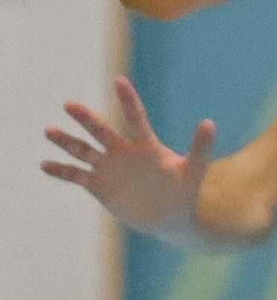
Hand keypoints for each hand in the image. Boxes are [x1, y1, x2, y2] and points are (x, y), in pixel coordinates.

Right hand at [44, 76, 215, 240]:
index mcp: (146, 146)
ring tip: (49, 130)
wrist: (170, 218)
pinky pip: (77, 176)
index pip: (135, 118)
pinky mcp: (99, 186)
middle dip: (86, 119)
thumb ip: (200, 148)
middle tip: (69, 104)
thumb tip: (209, 122)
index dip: (128, 100)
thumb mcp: (193, 172)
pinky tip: (44, 164)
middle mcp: (123, 152)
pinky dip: (61, 171)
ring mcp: (109, 168)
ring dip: (66, 142)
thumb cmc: (184, 192)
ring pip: (84, 150)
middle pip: (101, 131)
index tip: (119, 80)